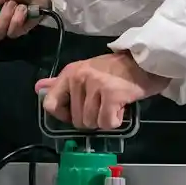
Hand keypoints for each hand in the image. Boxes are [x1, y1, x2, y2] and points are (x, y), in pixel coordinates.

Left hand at [36, 53, 166, 131]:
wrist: (146, 61)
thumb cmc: (117, 69)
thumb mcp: (86, 71)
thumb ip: (63, 83)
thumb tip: (39, 88)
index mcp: (70, 72)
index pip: (50, 104)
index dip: (63, 115)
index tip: (78, 112)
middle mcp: (79, 78)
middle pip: (76, 120)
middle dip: (92, 117)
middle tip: (105, 102)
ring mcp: (95, 85)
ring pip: (91, 123)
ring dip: (105, 119)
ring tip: (114, 103)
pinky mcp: (111, 94)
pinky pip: (107, 123)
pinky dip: (116, 121)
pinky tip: (121, 107)